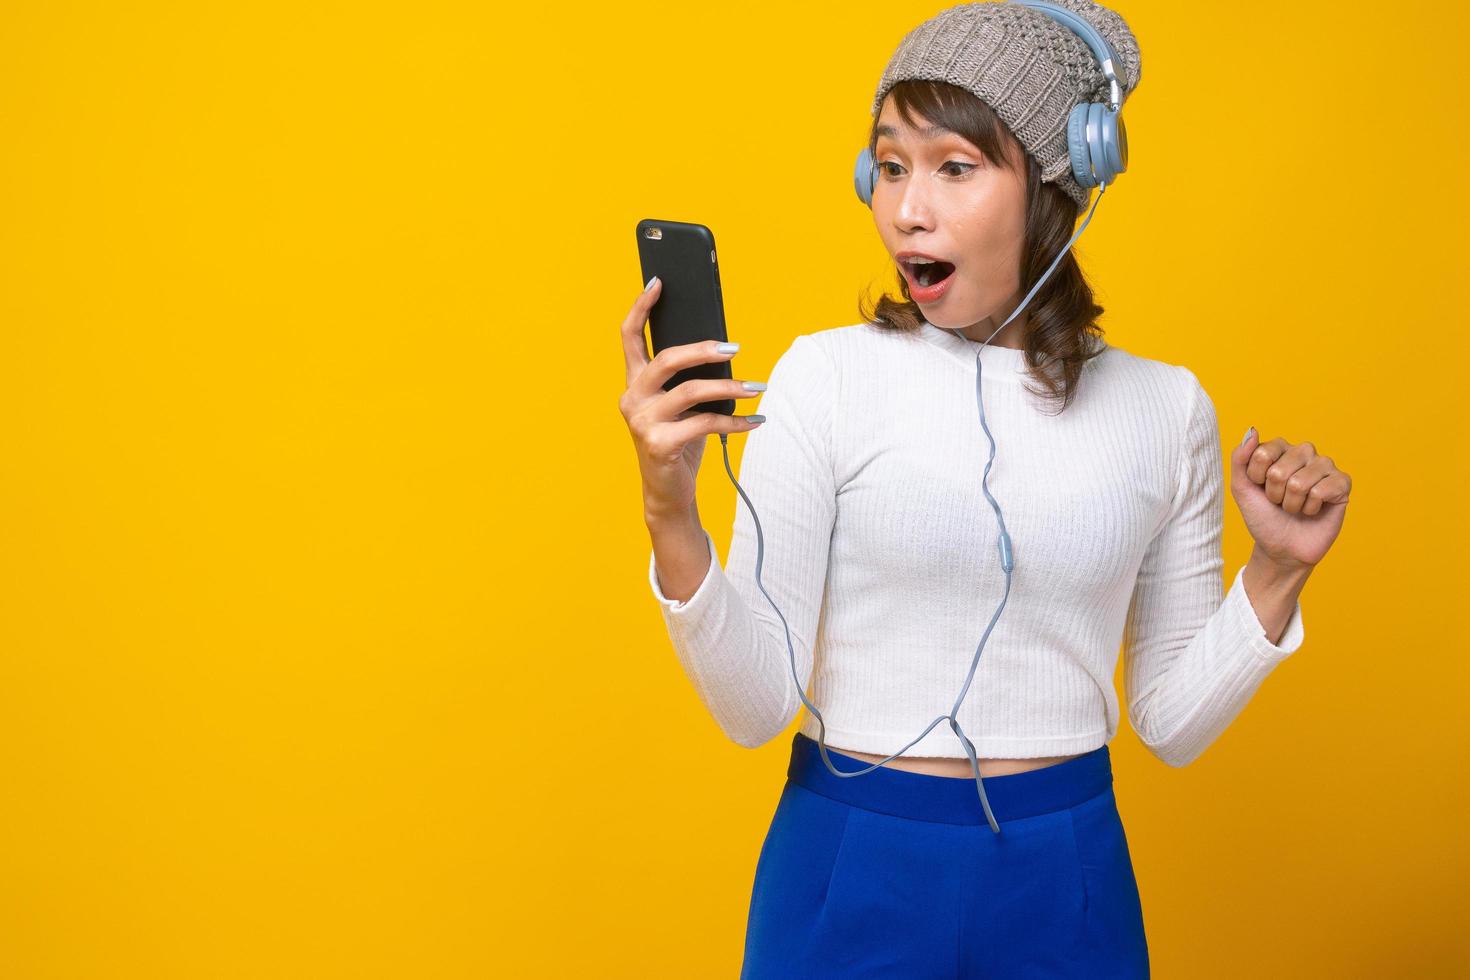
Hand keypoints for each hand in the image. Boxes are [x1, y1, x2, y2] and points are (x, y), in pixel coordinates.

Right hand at [618, 276, 765, 521]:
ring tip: (756, 387)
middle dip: (702, 349)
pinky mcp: (659, 445)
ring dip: (729, 388)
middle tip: (735, 348)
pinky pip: (705, 424)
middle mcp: (632, 398)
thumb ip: (689, 379)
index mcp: (634, 383)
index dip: (641, 307)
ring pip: (690, 391)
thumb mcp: (681, 406)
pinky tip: (756, 419)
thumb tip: (724, 349)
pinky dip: (735, 421)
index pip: (629, 337)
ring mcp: (643, 423)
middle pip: (666, 359)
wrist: (668, 493)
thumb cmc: (679, 441)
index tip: (658, 281)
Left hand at [1230, 428, 1350, 568]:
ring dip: (1292, 504)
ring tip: (1295, 507)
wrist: (1281, 547)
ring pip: (1299, 483)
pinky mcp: (1342, 483)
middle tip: (1279, 502)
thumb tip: (1252, 430)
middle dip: (1275, 494)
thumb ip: (1240, 457)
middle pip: (1280, 471)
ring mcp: (1325, 466)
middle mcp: (1304, 452)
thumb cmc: (1263, 516)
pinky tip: (1313, 510)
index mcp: (1280, 448)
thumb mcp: (1241, 488)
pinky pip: (1321, 491)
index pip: (1262, 454)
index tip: (1260, 489)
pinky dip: (1310, 508)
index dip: (1257, 479)